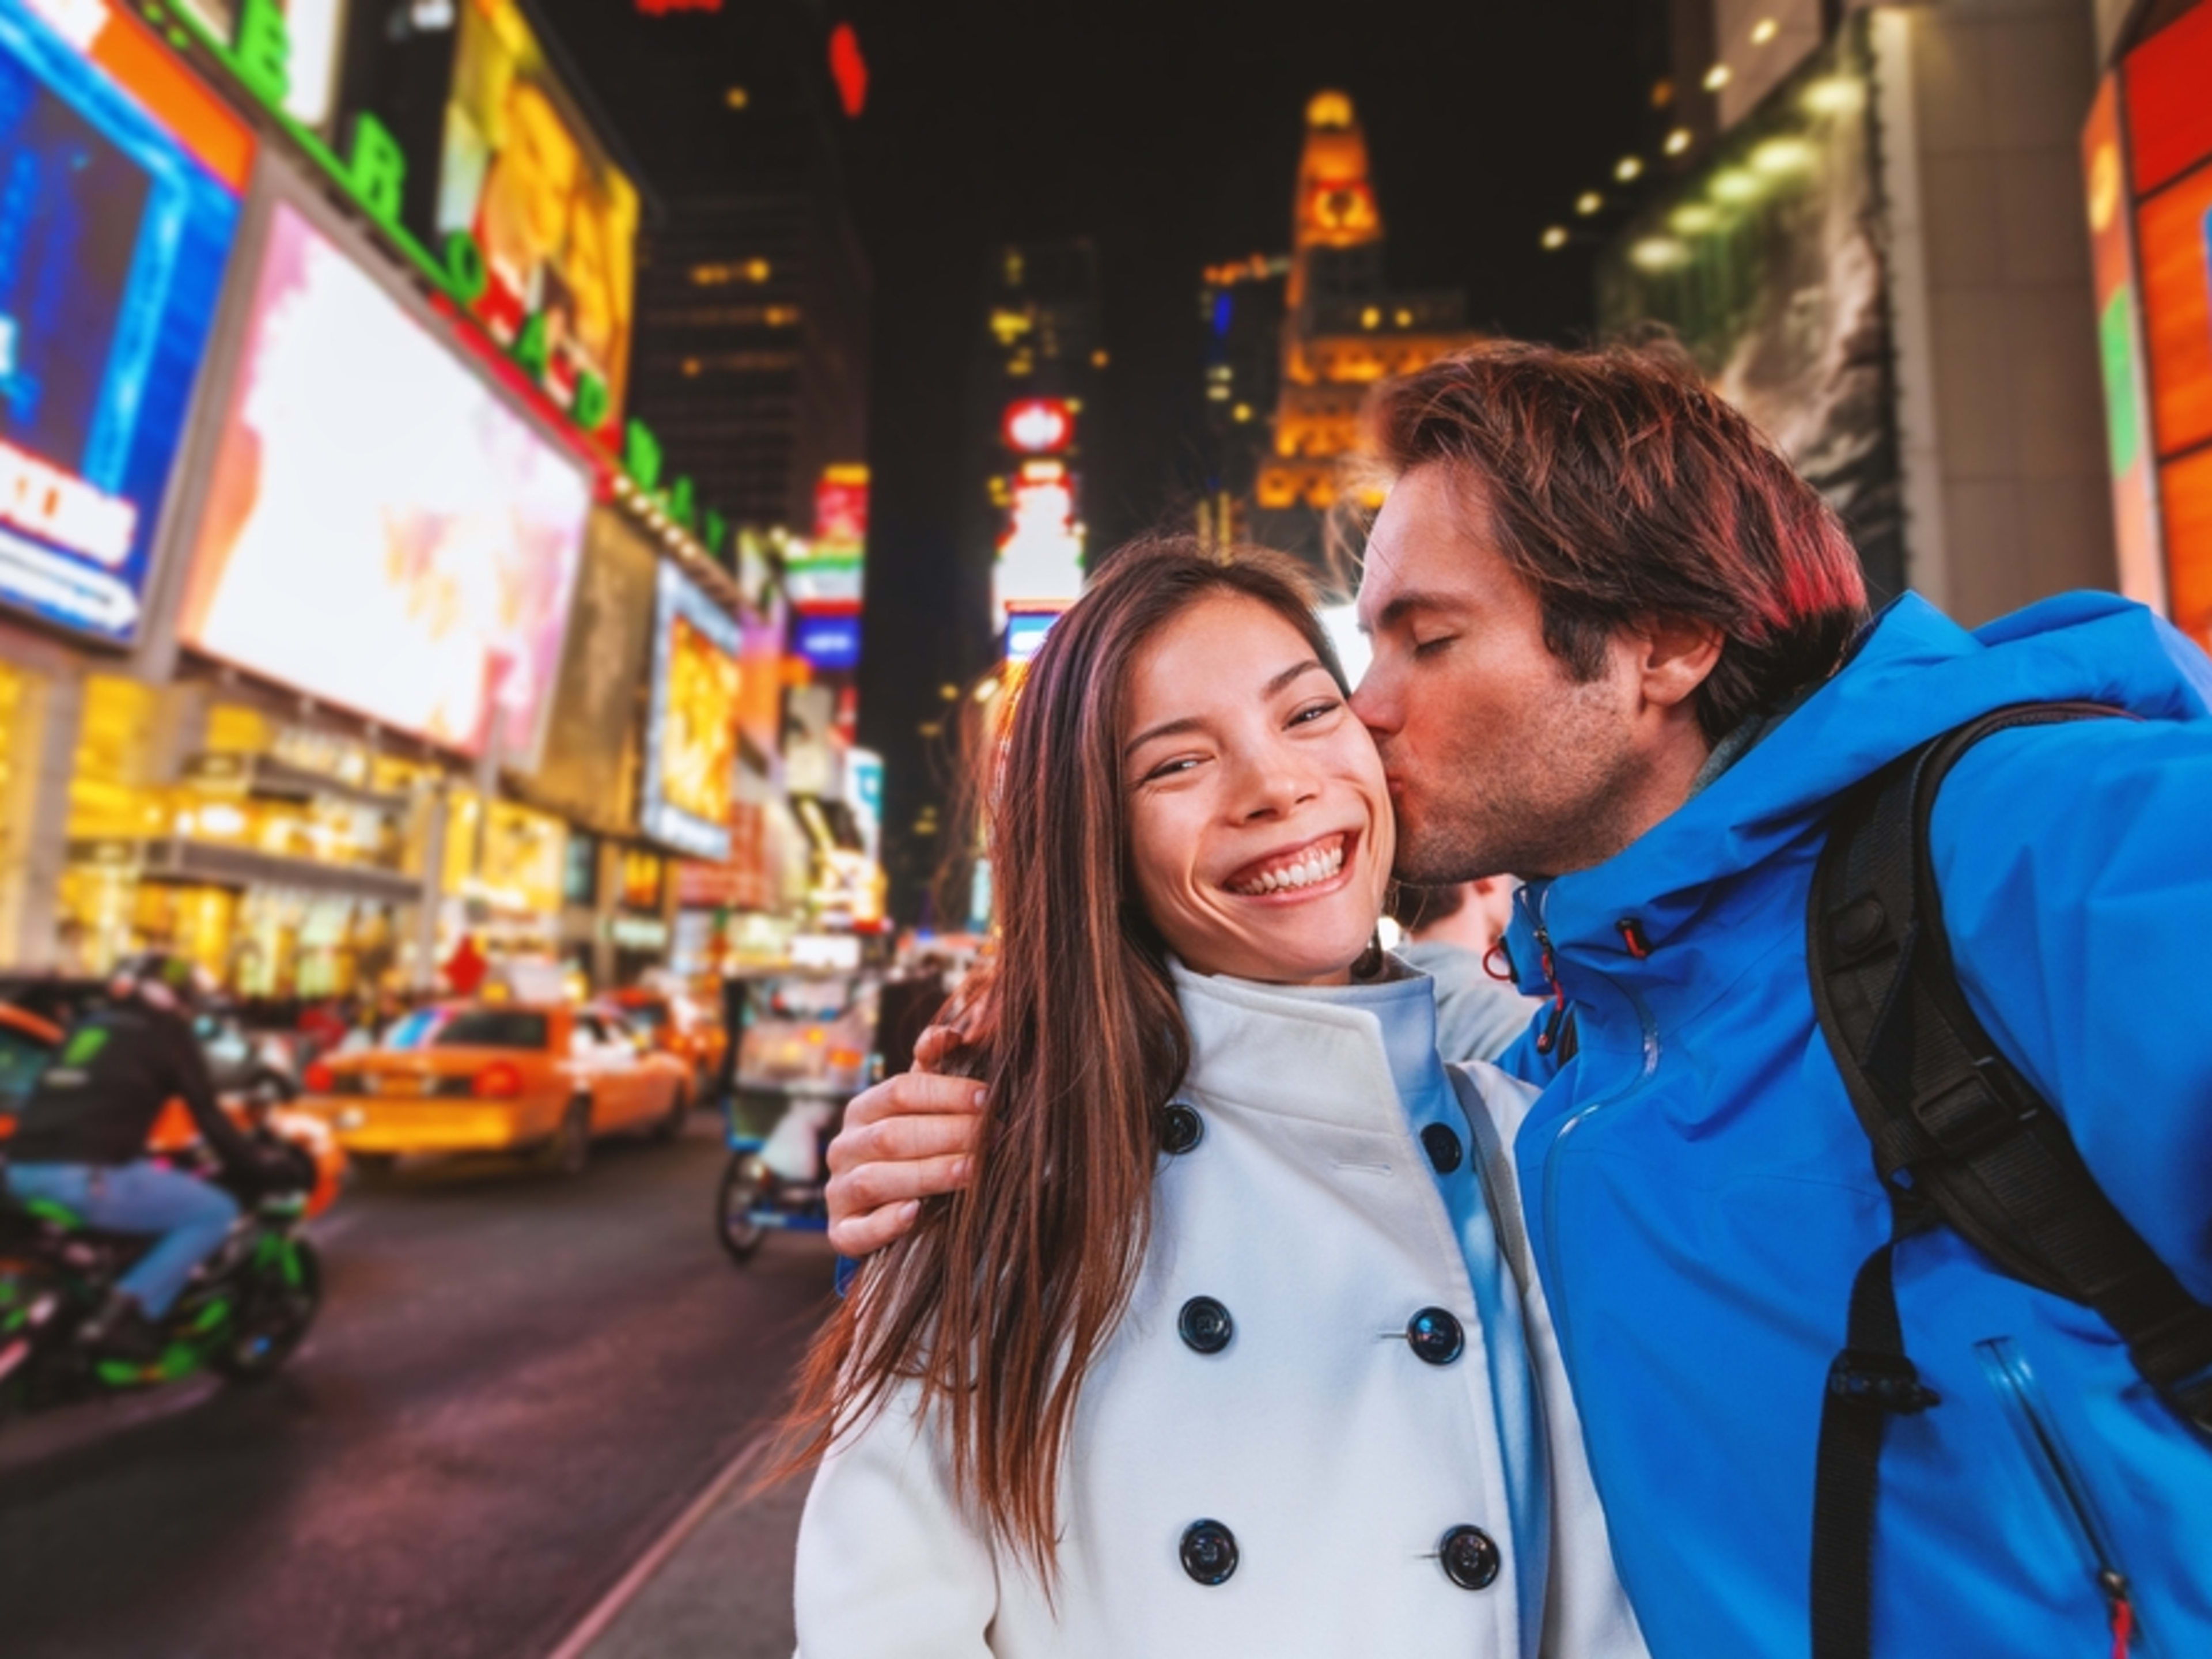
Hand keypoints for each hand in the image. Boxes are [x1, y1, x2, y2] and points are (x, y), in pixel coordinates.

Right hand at [827, 1026, 983, 1257]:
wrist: (885, 1209)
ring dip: (927, 1174)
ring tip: (971, 1171)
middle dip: (947, 1134)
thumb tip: (950, 1033)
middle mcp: (843, 1148)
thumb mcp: (921, 1109)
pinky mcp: (842, 1232)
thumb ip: (933, 1071)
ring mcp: (838, 1191)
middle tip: (992, 1137)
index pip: (900, 1091)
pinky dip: (886, 1223)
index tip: (987, 1098)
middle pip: (891, 1135)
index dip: (945, 1092)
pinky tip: (916, 1213)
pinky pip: (858, 1231)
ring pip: (875, 1179)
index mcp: (863, 1110)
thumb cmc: (914, 1149)